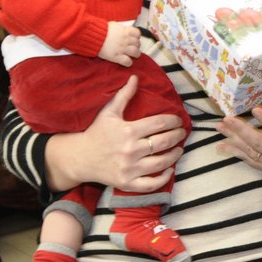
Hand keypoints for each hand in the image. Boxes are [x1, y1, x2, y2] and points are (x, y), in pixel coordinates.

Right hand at [44, 74, 185, 191]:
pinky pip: (151, 184)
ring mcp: (130, 168)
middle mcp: (130, 150)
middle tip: (182, 132)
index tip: (178, 120)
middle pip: (164, 142)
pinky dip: (164, 177)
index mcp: (128, 131)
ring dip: (175, 154)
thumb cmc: (96, 133)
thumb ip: (124, 95)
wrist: (79, 158)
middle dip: (178, 136)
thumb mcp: (108, 112)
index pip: (159, 124)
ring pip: (162, 162)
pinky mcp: (128, 183)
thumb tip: (136, 77)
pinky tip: (170, 169)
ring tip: (179, 148)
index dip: (173, 121)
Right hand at [97, 23, 143, 67]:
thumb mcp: (112, 25)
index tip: (133, 39)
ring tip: (130, 55)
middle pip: (138, 44)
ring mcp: (122, 49)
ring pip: (136, 53)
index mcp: (125, 31)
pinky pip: (128, 62)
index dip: (136, 37)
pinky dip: (128, 63)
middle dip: (135, 46)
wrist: (92, 36)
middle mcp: (125, 40)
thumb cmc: (100, 30)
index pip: (138, 33)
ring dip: (134, 55)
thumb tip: (122, 29)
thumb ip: (120, 28)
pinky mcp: (117, 57)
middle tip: (131, 48)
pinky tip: (125, 61)